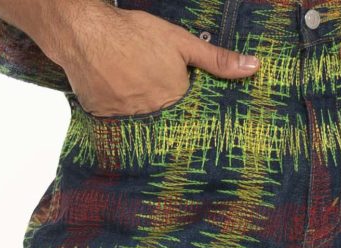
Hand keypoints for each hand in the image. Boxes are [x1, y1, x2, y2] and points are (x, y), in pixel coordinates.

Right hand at [28, 0, 259, 116]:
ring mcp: (126, 120)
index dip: (185, 109)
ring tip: (132, 90)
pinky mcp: (103, 119)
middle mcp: (152, 116)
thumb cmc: (135, 34)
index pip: (187, 116)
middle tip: (151, 91)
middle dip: (162, 111)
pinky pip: (115, 123)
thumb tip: (253, 68)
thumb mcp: (181, 43)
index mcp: (174, 101)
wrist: (86, 32)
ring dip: (139, 112)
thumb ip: (216, 60)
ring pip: (140, 123)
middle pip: (164, 121)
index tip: (182, 105)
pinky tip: (114, 93)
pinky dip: (116, 111)